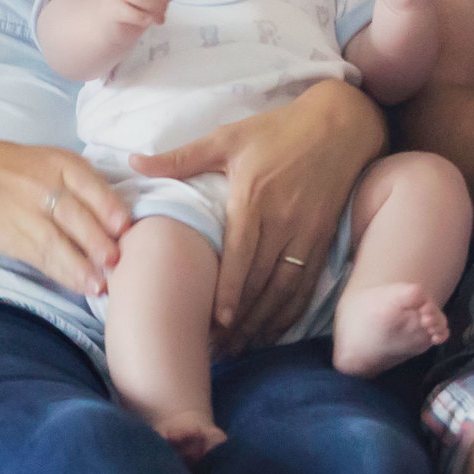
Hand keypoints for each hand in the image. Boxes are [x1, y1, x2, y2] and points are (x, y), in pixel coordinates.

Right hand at [0, 142, 133, 298]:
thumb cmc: (10, 167)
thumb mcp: (48, 160)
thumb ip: (79, 182)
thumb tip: (116, 214)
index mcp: (60, 164)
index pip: (91, 186)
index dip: (110, 208)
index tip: (125, 227)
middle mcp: (45, 187)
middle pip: (77, 217)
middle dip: (99, 242)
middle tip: (118, 261)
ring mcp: (28, 214)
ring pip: (59, 243)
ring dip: (82, 267)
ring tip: (100, 285)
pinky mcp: (14, 238)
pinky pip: (42, 258)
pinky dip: (62, 274)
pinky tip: (80, 285)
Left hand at [132, 80, 383, 350]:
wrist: (340, 124)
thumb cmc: (278, 130)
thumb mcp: (228, 137)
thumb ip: (182, 157)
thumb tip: (134, 163)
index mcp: (253, 199)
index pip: (242, 254)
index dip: (231, 290)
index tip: (218, 321)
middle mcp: (282, 221)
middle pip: (261, 281)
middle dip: (240, 318)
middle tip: (218, 348)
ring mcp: (306, 233)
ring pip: (285, 288)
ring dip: (264, 322)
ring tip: (241, 347)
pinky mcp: (322, 239)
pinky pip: (307, 283)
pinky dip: (291, 311)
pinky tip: (275, 330)